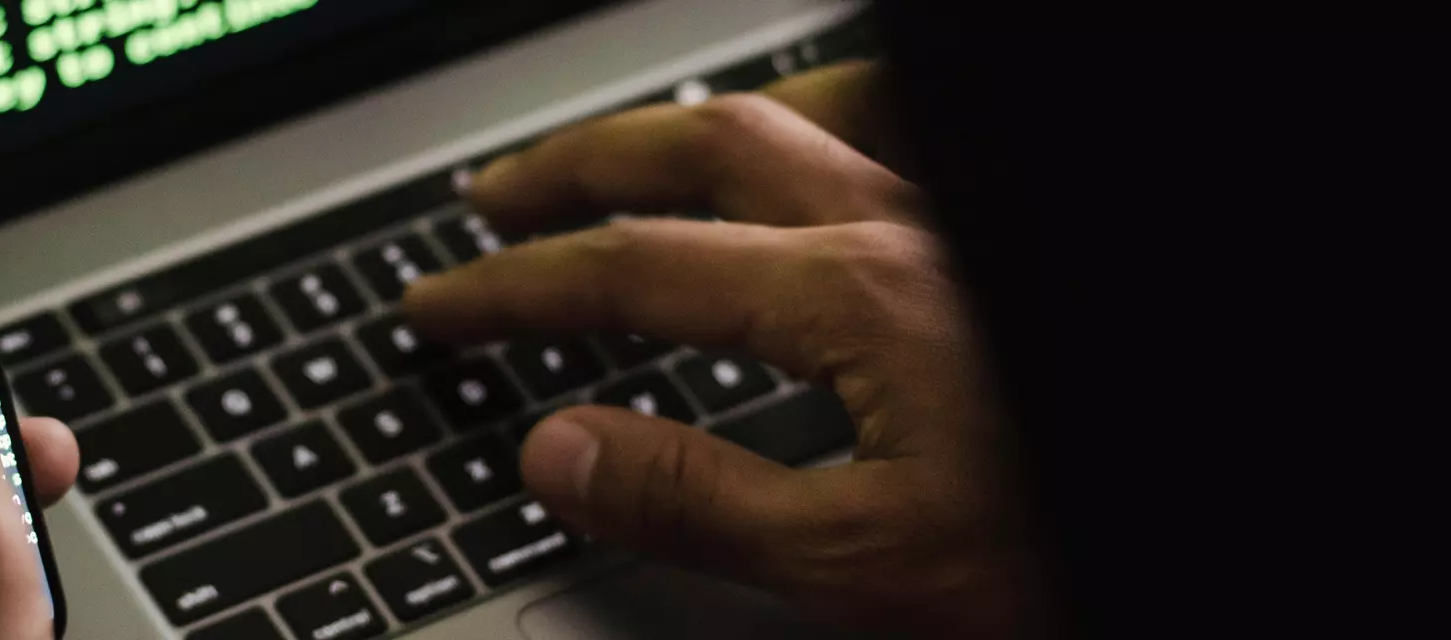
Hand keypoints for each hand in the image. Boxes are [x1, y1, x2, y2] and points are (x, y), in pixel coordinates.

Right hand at [404, 61, 1050, 637]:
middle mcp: (906, 228)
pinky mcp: (988, 248)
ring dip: (688, 129)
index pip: (637, 272)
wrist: (1240, 544)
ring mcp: (955, 222)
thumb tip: (557, 450)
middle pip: (702, 150)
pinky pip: (889, 134)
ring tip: (622, 159)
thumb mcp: (866, 564)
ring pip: (800, 113)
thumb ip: (700, 501)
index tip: (439, 304)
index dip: (518, 287)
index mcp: (858, 298)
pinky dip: (813, 128)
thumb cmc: (1059, 552)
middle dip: (578, 169)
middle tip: (495, 202)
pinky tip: (798, 163)